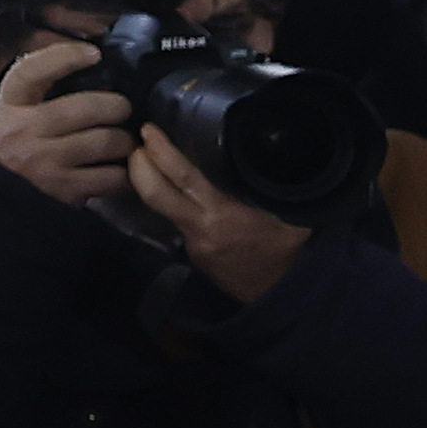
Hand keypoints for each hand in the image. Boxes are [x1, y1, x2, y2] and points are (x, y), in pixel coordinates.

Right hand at [0, 36, 137, 214]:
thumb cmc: (3, 153)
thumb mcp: (4, 115)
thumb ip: (32, 92)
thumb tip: (77, 64)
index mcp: (9, 106)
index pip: (32, 71)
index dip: (65, 57)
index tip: (93, 54)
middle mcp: (24, 131)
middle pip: (86, 108)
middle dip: (117, 106)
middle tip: (123, 110)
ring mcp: (45, 162)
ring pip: (105, 141)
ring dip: (125, 141)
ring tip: (124, 142)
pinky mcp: (64, 191)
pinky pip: (111, 177)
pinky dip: (125, 174)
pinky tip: (123, 171)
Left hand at [127, 129, 307, 307]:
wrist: (280, 296)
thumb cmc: (289, 252)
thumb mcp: (291, 214)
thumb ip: (276, 188)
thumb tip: (277, 158)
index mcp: (223, 213)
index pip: (183, 177)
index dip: (162, 152)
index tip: (149, 131)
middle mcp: (201, 228)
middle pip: (155, 194)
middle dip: (139, 166)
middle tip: (136, 144)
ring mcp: (193, 244)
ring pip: (161, 209)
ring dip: (151, 184)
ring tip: (150, 163)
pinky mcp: (193, 254)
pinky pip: (179, 223)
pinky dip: (176, 206)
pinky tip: (182, 195)